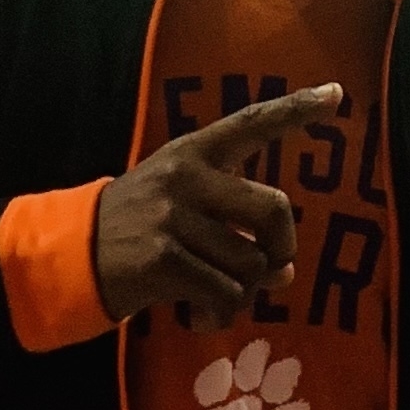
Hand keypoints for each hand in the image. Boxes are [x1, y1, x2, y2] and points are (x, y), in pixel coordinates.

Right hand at [91, 85, 345, 326]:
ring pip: (251, 265)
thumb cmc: (140, 228)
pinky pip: (225, 295)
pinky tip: (200, 315)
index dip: (295, 110)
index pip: (251, 122)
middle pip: (274, 210)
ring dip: (244, 293)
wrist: (73, 253)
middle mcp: (186, 176)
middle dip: (282, 249)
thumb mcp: (181, 206)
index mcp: (193, 152)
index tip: (336, 94)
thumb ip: (235, 228)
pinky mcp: (163, 259)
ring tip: (217, 296)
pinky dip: (221, 314)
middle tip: (269, 270)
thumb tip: (283, 273)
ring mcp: (174, 217)